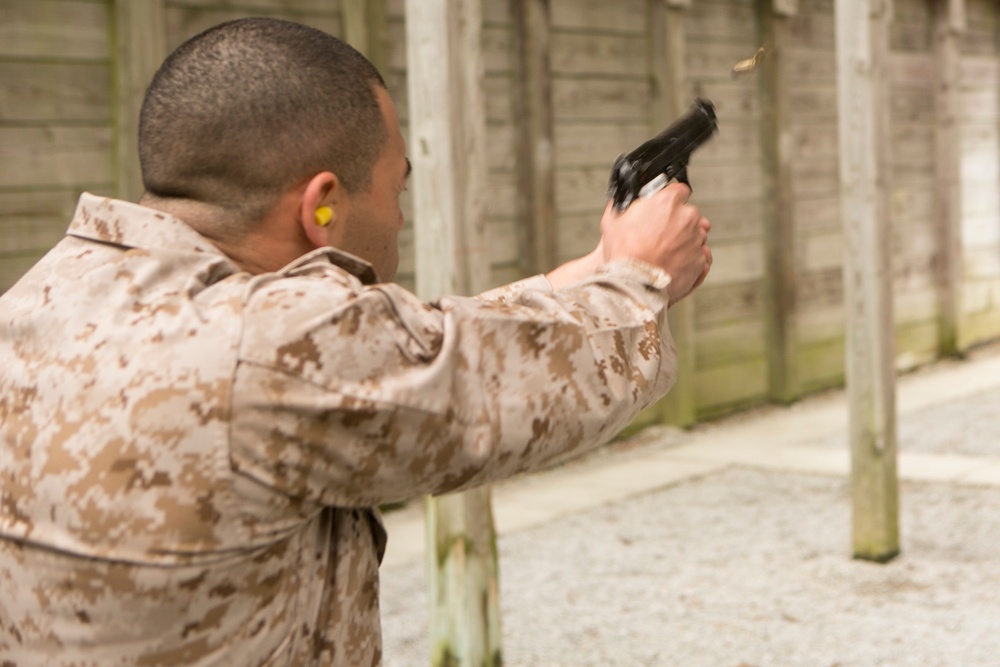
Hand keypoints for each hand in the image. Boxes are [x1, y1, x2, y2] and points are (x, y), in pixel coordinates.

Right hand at [600, 183, 711, 303]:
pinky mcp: (699, 261)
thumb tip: (622, 201)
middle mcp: (687, 218)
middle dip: (677, 222)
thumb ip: (623, 205)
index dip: (671, 199)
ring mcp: (696, 240)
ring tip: (664, 253)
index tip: (666, 207)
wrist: (634, 284)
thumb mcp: (613, 220)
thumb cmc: (623, 254)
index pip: (679, 190)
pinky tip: (672, 264)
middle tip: (660, 234)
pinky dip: (688, 259)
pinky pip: (698, 256)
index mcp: (668, 202)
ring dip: (683, 241)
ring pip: (695, 235)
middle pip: (688, 214)